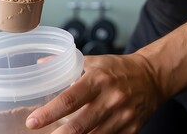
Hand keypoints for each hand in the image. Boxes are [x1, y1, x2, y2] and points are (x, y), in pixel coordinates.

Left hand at [26, 54, 164, 133]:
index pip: (70, 99)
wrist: (152, 77)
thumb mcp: (93, 60)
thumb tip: (42, 64)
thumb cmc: (118, 68)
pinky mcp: (132, 129)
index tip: (34, 121)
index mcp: (98, 80)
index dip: (49, 112)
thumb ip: (67, 64)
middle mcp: (111, 99)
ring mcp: (123, 117)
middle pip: (80, 124)